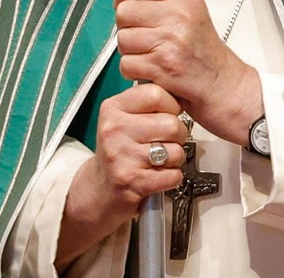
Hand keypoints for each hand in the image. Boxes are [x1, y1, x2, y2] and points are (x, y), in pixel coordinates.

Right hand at [57, 84, 187, 268]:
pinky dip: (173, 177)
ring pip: (176, 151)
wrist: (99, 190)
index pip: (156, 94)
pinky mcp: (133, 182)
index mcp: (112, 108)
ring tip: (162, 159)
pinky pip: (174, 175)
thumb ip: (148, 103)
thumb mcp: (123, 117)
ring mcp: (122, 157)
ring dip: (176, 158)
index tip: (170, 113)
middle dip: (179, 134)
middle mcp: (114, 130)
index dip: (172, 104)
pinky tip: (159, 175)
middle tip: (169, 140)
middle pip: (171, 124)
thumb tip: (184, 95)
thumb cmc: (119, 150)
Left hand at [114, 0, 262, 144]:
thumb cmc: (207, 56)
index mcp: (186, 0)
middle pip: (125, 11)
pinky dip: (133, 71)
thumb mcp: (193, 15)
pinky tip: (150, 70)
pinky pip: (127, 63)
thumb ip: (164, 2)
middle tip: (141, 36)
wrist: (224, 87)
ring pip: (123, 39)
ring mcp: (170, 41)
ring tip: (149, 55)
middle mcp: (179, 17)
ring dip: (130, 51)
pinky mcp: (162, 66)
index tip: (123, 2)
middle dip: (126, 27)